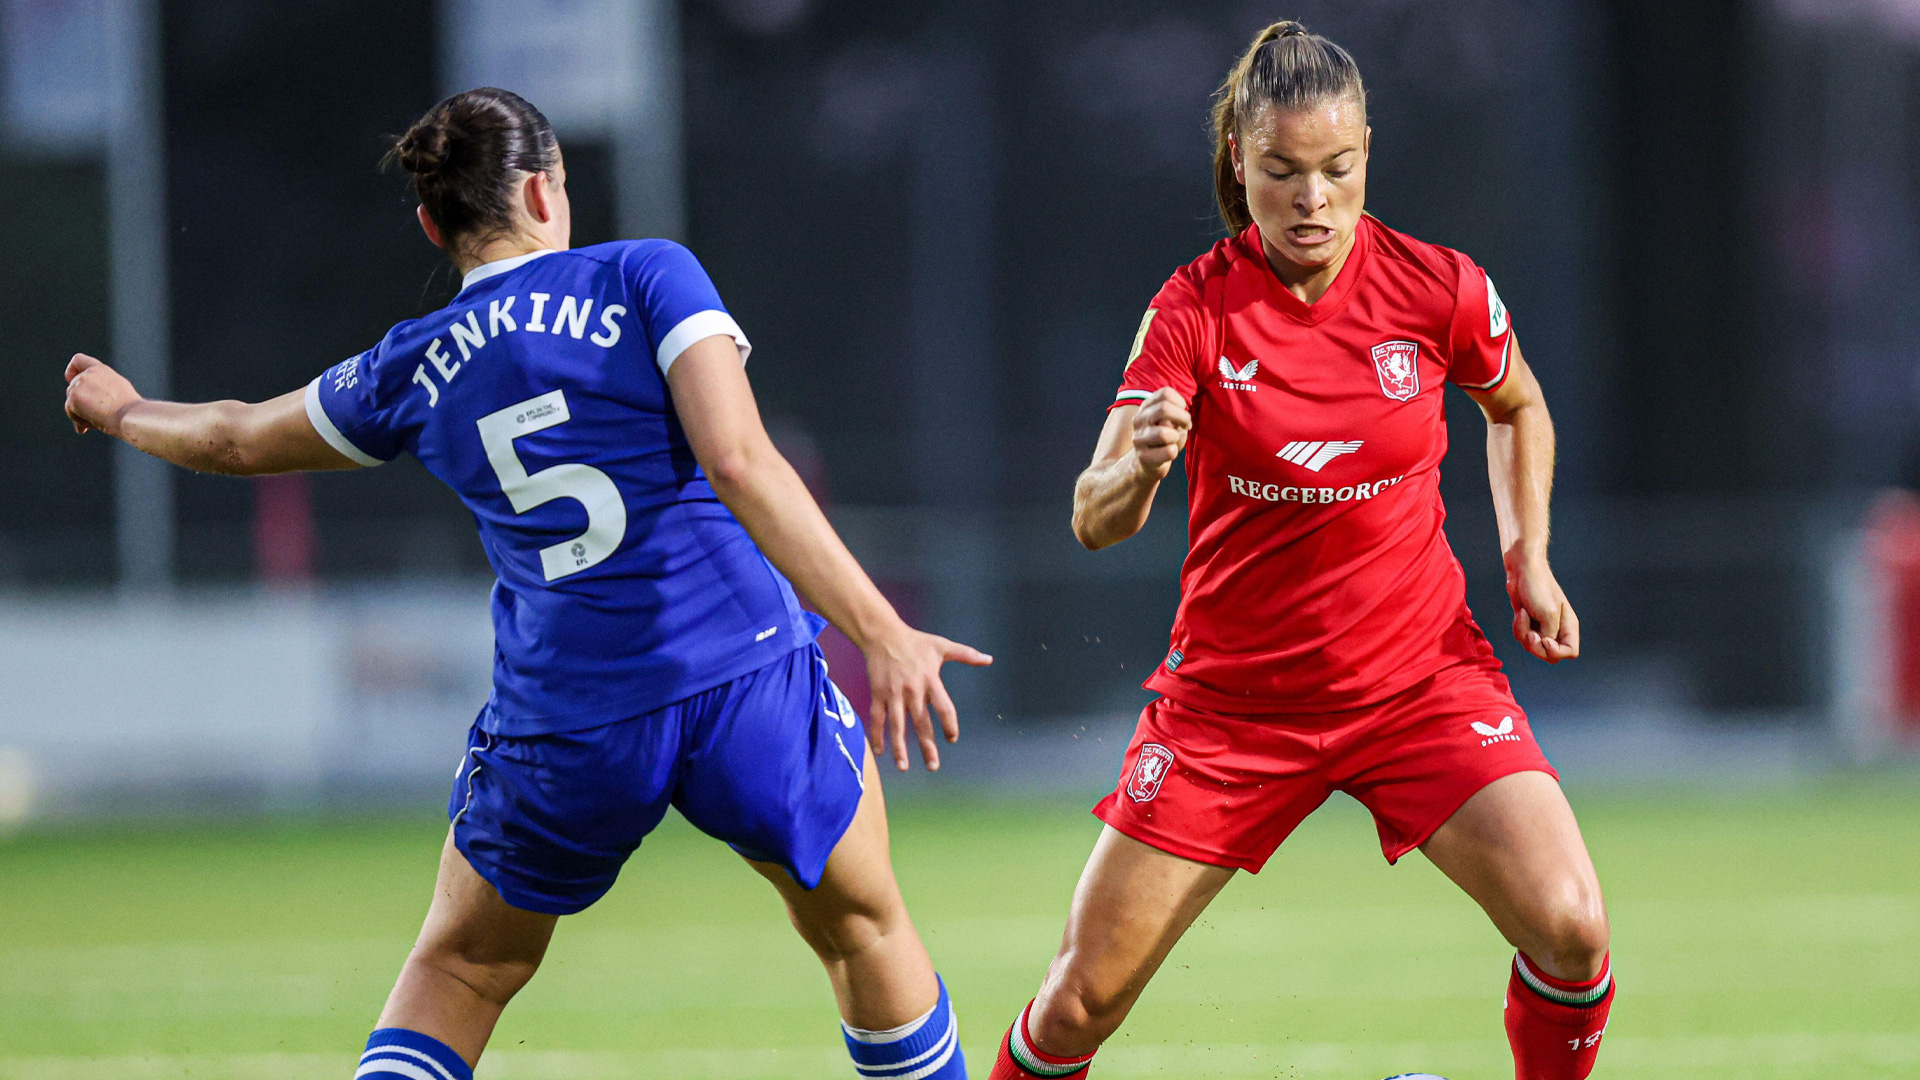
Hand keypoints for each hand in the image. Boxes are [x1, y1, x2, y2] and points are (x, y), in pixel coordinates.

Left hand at [64, 354, 139, 436]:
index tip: (72, 381)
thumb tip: (86, 402)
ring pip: (71, 401)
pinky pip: (70, 411)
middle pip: (72, 388)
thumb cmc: (130, 408)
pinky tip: (94, 423)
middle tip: (95, 415)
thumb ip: (100, 387)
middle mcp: (88, 374)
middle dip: (80, 403)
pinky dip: (80, 420)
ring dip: (81, 412)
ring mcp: (79, 385)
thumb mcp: (118, 390)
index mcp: (100, 369)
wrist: (130, 415)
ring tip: (99, 420)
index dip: (72, 371)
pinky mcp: (73, 398)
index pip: (78, 360)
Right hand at [860, 623, 992, 771]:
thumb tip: (989, 659)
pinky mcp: (878, 694)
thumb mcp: (942, 645)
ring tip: (904, 767)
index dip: (949, 724)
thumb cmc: (916, 641)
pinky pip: (877, 718)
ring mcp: (893, 693)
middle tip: (933, 766)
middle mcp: (912, 690)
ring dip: (900, 747)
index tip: (952, 739)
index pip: (944, 707)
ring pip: (897, 725)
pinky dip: (877, 735)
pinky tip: (880, 753)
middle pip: (921, 723)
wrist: (883, 634)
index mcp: (931, 680)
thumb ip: (966, 655)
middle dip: (927, 746)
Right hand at [1130, 388, 1190, 480]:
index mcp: (1146, 407)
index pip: (1165, 393)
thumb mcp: (1169, 420)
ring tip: (1174, 440)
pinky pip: (1168, 451)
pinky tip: (1170, 452)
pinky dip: (1175, 451)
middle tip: (1187, 426)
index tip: (1183, 412)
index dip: (1180, 402)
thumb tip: (1177, 420)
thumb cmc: (1163, 439)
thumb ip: (1174, 413)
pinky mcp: (1143, 457)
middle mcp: (1139, 420)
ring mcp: (1138, 439)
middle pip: (1164, 409)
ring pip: (1164, 433)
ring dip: (1176, 436)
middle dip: (1183, 417)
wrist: (1146, 463)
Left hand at [1505, 548, 1578, 662]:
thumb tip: (1543, 644)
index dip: (1557, 652)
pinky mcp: (1528, 624)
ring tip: (1524, 615)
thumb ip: (1548, 634)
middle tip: (1530, 634)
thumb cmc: (1538, 587)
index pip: (1571, 652)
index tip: (1545, 639)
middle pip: (1550, 655)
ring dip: (1523, 633)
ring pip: (1533, 647)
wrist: (1522, 570)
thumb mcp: (1547, 613)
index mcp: (1568, 626)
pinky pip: (1521, 637)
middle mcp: (1557, 629)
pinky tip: (1520, 612)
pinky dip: (1518, 627)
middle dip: (1536, 647)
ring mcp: (1542, 627)